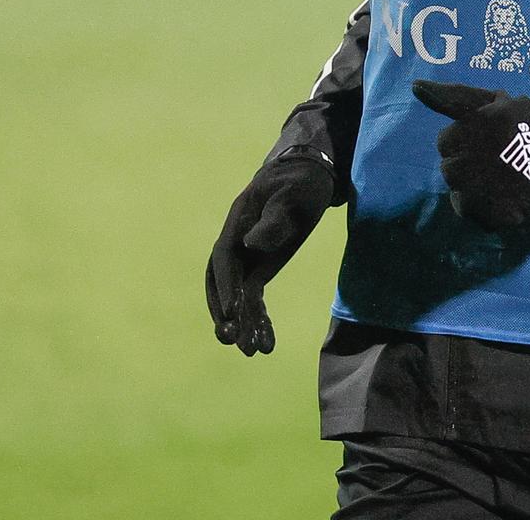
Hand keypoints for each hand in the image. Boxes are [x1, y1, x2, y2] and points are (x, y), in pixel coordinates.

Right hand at [205, 153, 335, 354]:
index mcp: (237, 222)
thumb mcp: (293, 194)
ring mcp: (246, 257)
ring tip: (250, 352)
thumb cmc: (300, 182)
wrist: (308, 177)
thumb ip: (274, 219)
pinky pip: (253, 299)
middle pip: (220, 282)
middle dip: (224, 312)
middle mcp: (235, 243)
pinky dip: (258, 320)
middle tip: (231, 340)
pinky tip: (266, 344)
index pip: (224, 258)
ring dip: (240, 323)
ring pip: (235, 296)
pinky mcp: (260, 268)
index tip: (232, 312)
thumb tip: (251, 244)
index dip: (225, 286)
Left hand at [412, 80, 529, 228]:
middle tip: (495, 160)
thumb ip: (451, 96)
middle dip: (467, 165)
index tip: (486, 139)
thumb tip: (415, 86)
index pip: (444, 142)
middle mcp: (471, 160)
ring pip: (458, 195)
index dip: (464, 140)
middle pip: (448, 170)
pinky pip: (474, 216)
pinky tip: (503, 196)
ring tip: (498, 179)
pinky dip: (485, 210)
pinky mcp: (498, 213)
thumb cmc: (526, 121)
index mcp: (470, 129)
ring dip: (473, 188)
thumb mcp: (490, 101)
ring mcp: (484, 190)